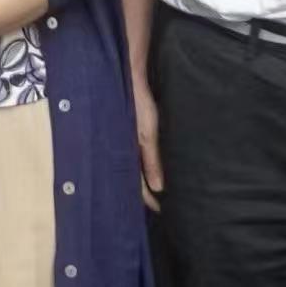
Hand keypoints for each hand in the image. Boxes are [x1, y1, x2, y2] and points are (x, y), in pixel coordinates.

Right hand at [131, 64, 164, 210]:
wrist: (129, 76)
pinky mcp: (129, 134)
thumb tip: (159, 187)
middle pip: (132, 180)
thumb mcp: (147, 132)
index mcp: (125, 153)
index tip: (163, 211)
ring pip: (133, 169)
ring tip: (159, 192)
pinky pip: (136, 156)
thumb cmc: (138, 102)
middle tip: (161, 206)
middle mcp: (122, 150)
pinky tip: (151, 169)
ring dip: (144, 181)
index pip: (136, 186)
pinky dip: (143, 166)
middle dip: (144, 194)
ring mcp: (125, 142)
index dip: (148, 200)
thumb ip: (151, 159)